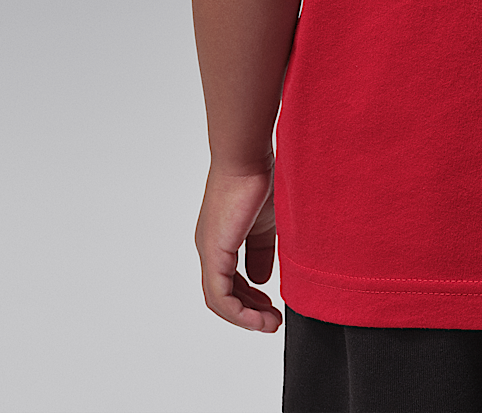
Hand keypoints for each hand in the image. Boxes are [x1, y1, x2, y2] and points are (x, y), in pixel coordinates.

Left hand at [195, 162, 281, 331]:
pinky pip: (220, 296)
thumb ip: (261, 252)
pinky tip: (258, 317)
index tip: (272, 308)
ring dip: (245, 317)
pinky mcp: (213, 253)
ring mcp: (209, 251)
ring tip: (269, 324)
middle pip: (223, 295)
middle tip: (272, 322)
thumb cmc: (257, 178)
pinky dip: (239, 312)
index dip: (250, 300)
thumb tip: (261, 278)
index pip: (229, 281)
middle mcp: (210, 248)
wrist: (246, 157)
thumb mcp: (265, 223)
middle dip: (249, 313)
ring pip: (219, 300)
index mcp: (221, 240)